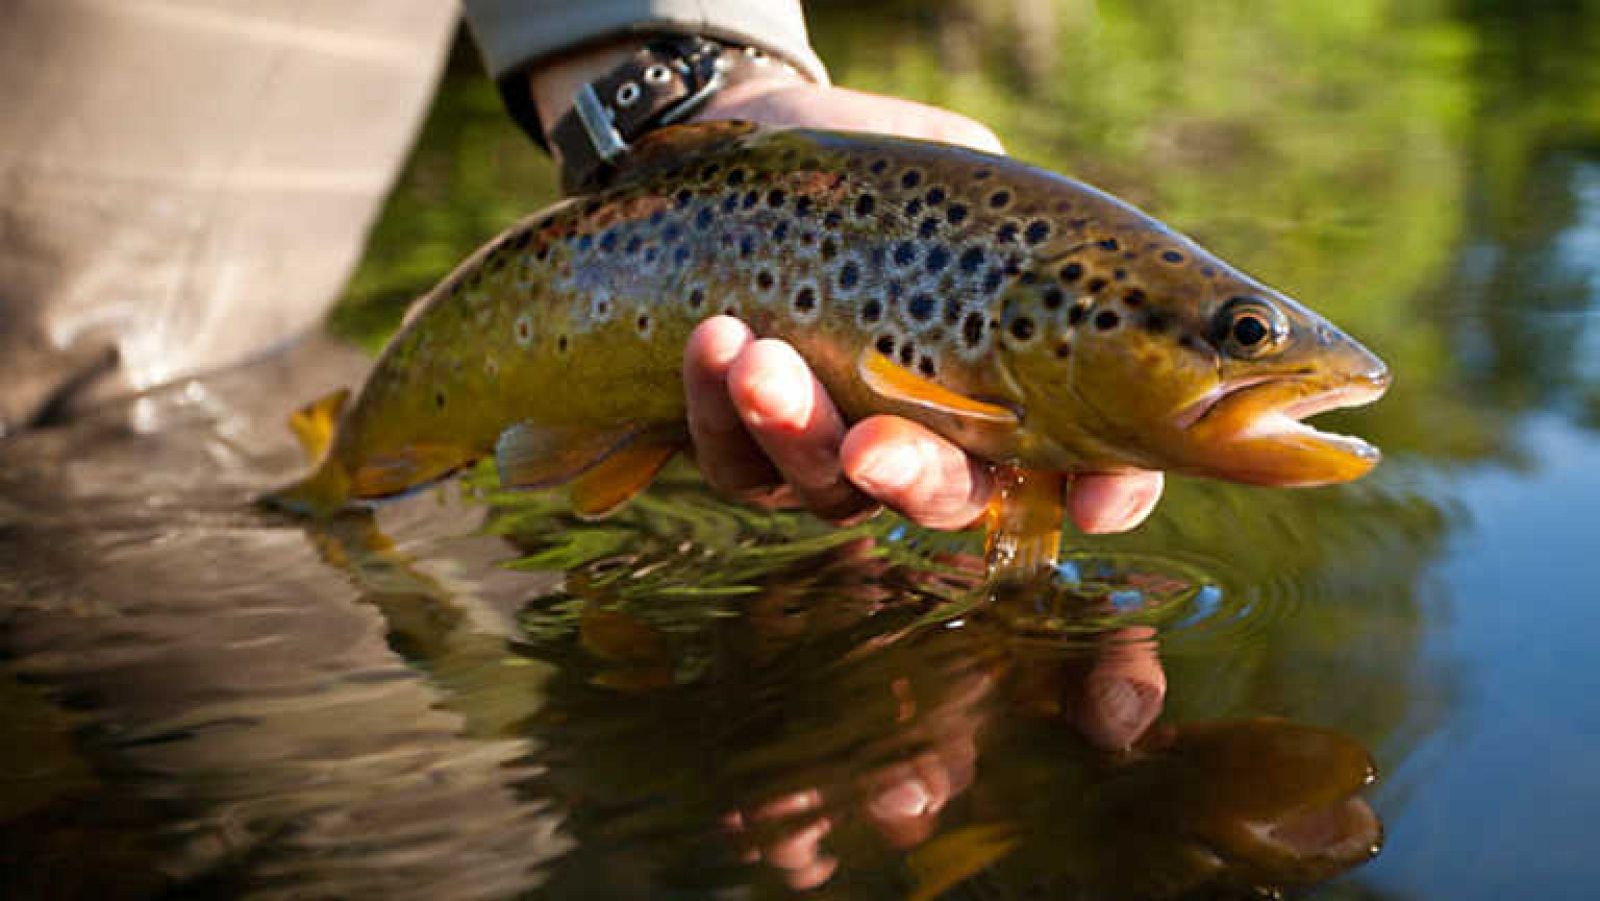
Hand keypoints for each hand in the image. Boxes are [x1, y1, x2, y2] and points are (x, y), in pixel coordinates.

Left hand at [528, 53, 1164, 531]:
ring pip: (827, 490)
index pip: (1085, 471)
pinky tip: (716, 343)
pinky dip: (720, 410)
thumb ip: (1014, 222)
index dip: (1104, 493)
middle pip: (943, 499)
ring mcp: (838, 458)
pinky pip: (735, 462)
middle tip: (871, 447)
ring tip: (759, 363)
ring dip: (795, 434)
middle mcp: (934, 444)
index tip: (1092, 498)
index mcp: (1014, 392)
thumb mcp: (970, 177)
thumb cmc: (896, 171)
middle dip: (910, 478)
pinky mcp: (749, 450)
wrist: (773, 141)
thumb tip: (1052, 252)